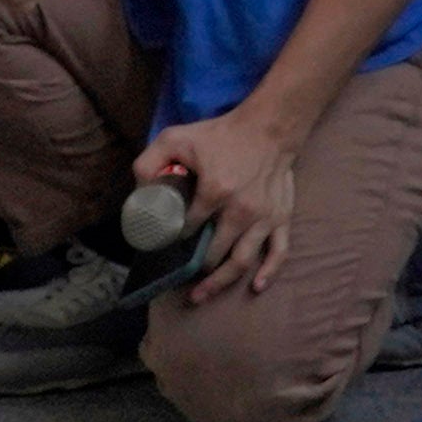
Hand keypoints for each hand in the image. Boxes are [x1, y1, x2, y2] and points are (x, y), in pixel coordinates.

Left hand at [130, 102, 304, 302]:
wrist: (269, 127)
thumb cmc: (221, 134)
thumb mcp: (175, 138)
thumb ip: (150, 162)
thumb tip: (140, 192)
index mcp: (214, 191)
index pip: (188, 228)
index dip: (174, 239)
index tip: (166, 246)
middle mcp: (241, 211)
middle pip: (214, 253)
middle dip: (195, 269)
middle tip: (181, 278)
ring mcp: (264, 218)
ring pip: (242, 261)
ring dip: (222, 282)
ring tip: (202, 294)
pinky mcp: (281, 218)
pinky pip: (279, 252)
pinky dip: (269, 272)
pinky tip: (257, 286)